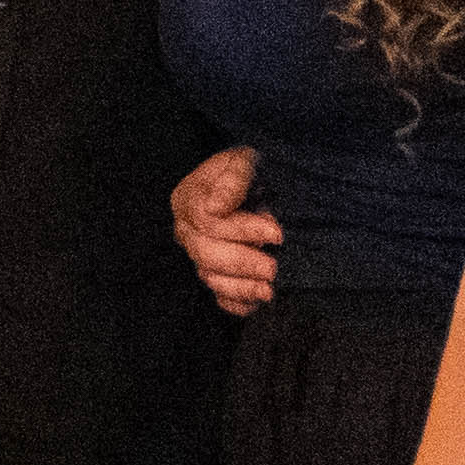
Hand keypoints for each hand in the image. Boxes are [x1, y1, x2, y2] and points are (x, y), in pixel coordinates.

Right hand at [172, 146, 281, 317]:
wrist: (257, 183)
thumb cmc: (249, 170)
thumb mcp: (243, 160)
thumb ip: (233, 179)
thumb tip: (216, 207)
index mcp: (189, 199)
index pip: (207, 221)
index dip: (241, 229)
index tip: (276, 231)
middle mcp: (188, 230)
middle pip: (205, 253)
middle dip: (241, 262)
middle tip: (272, 267)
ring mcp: (200, 254)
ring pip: (210, 278)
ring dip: (240, 287)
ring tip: (268, 290)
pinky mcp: (216, 273)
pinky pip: (220, 296)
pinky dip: (237, 303)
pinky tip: (257, 302)